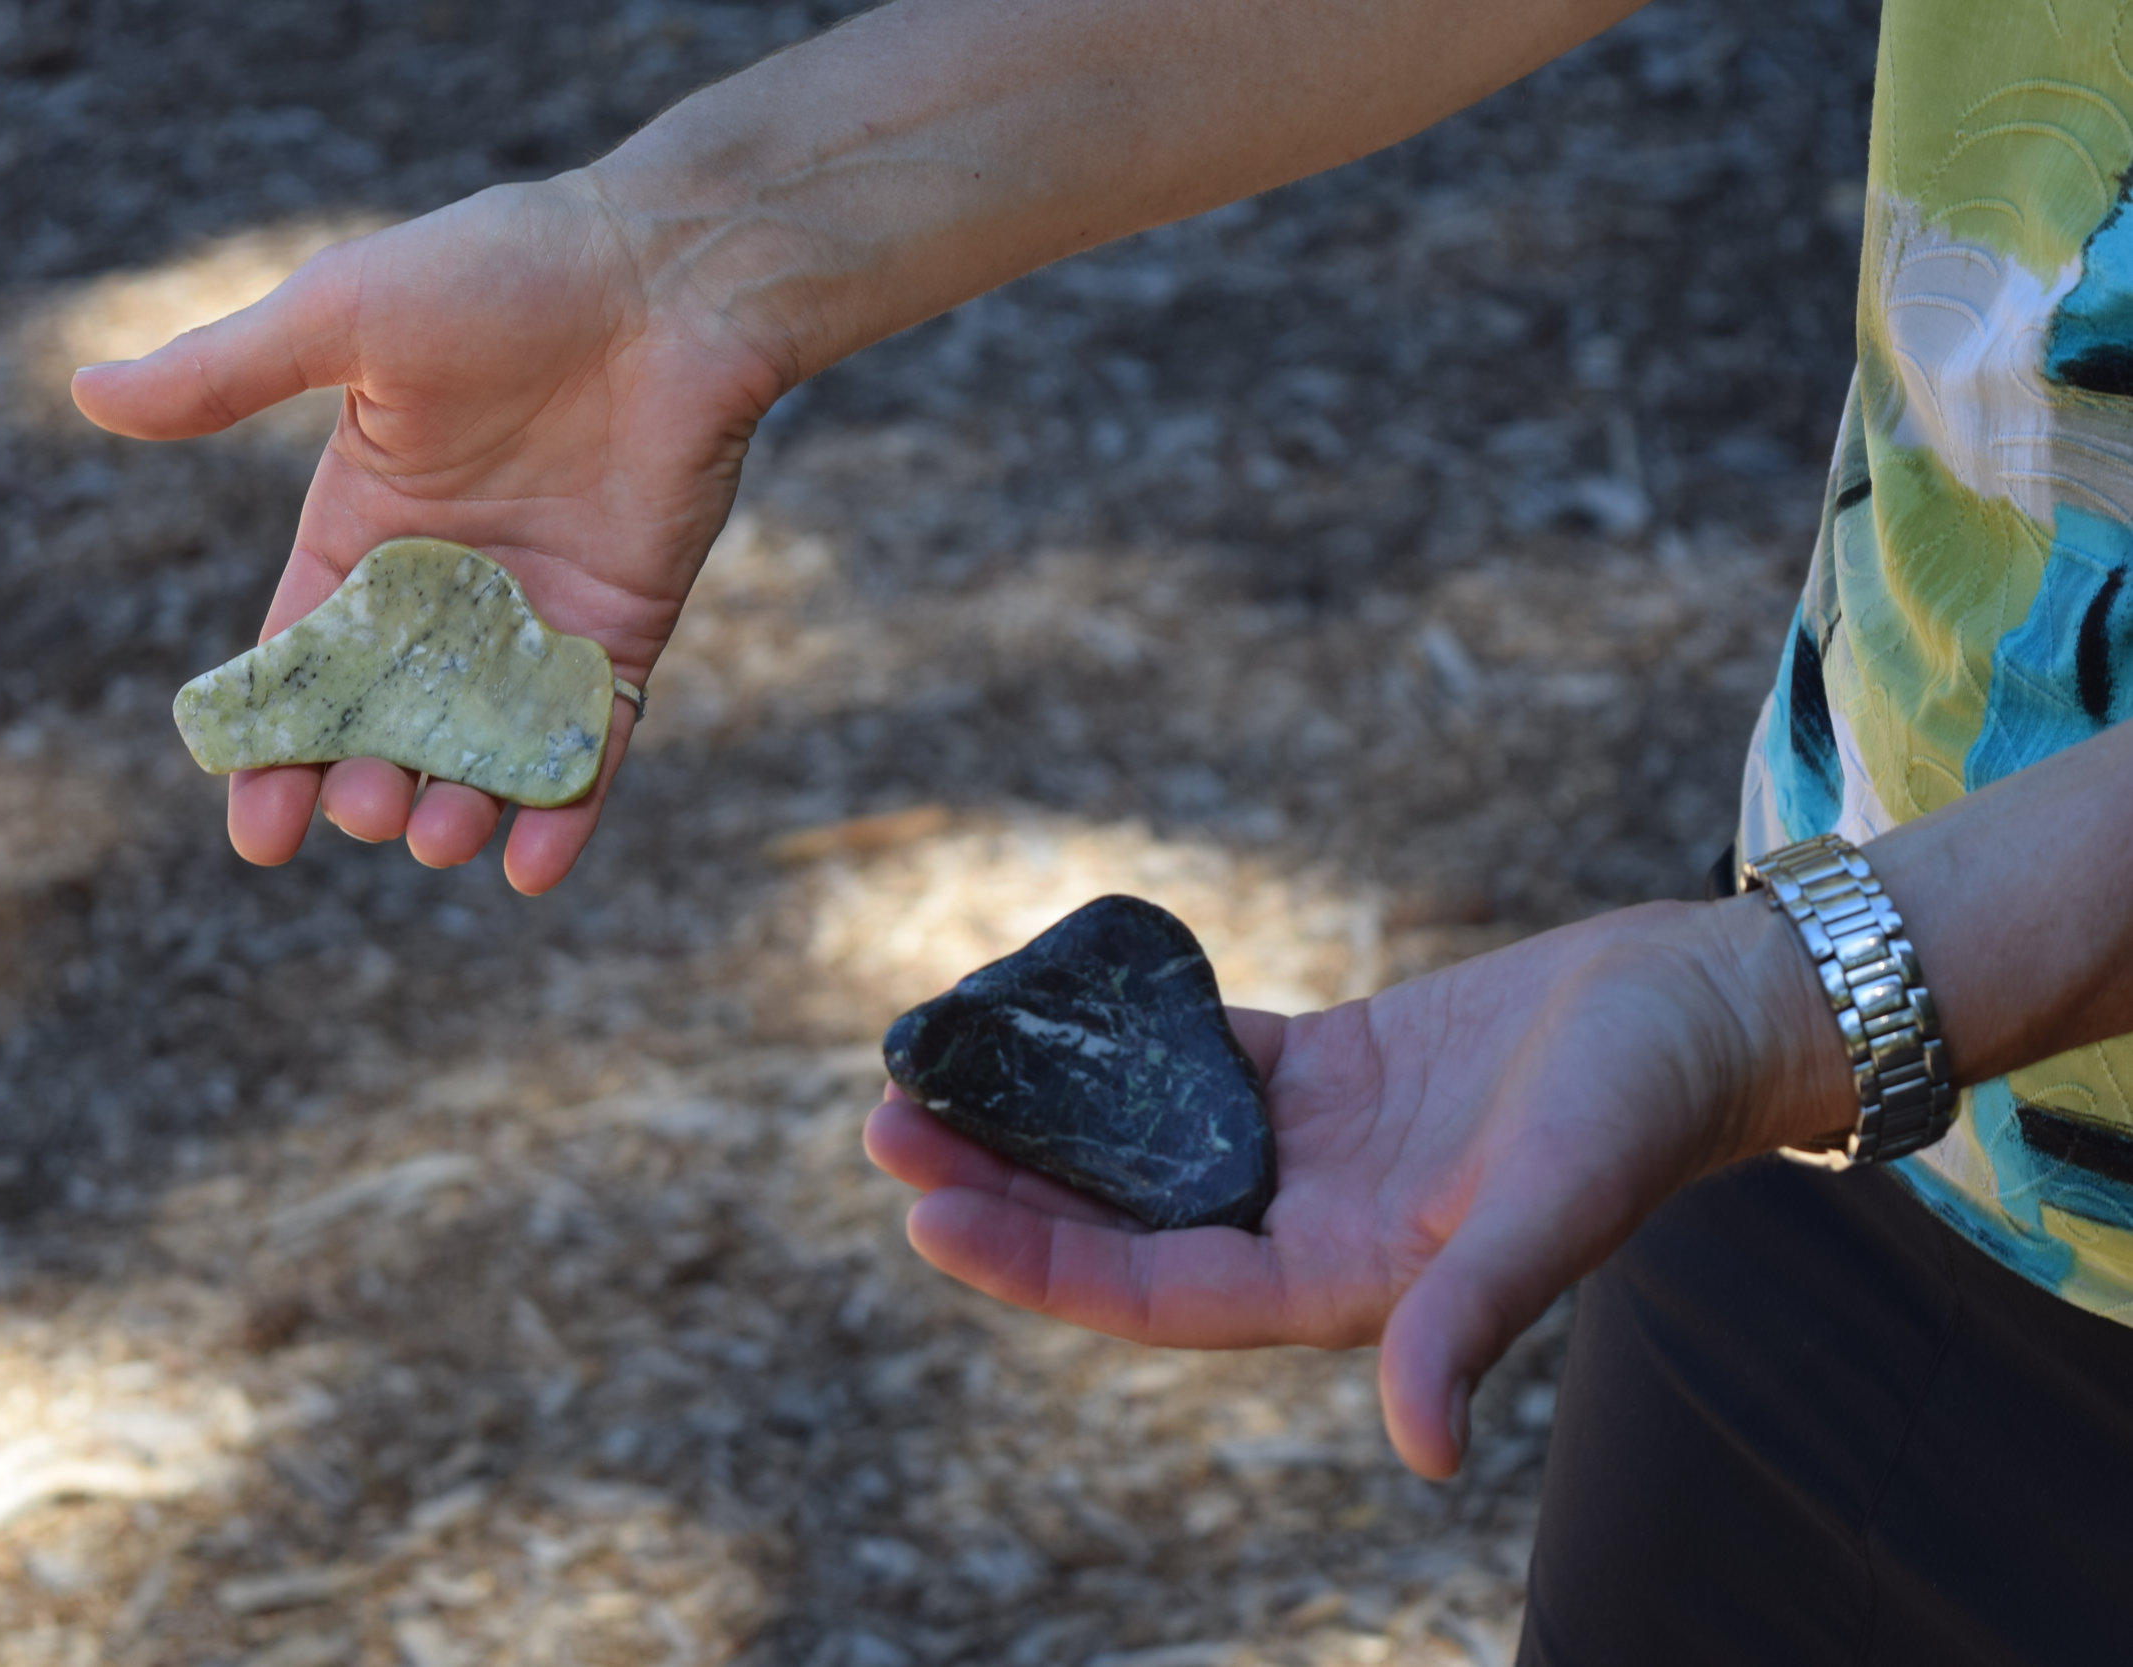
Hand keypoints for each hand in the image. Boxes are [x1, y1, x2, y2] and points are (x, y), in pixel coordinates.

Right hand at [70, 176, 785, 890]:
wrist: (666, 274)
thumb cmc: (500, 274)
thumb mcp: (342, 320)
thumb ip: (225, 374)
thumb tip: (86, 389)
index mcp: (364, 532)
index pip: (302, 665)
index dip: (274, 750)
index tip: (256, 831)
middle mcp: (445, 593)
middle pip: (388, 726)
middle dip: (364, 783)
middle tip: (362, 804)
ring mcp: (537, 620)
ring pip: (484, 750)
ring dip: (457, 808)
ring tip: (437, 831)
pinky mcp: (624, 633)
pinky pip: (592, 742)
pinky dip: (567, 809)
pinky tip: (534, 866)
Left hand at [864, 894, 1850, 1477]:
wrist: (1707, 1009)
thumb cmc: (1643, 1108)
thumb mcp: (1554, 1205)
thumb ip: (1474, 1315)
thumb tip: (1422, 1446)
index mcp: (1346, 1286)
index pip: (1157, 1293)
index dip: (1039, 1262)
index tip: (927, 1210)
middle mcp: (1310, 1228)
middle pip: (1123, 1218)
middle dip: (1006, 1183)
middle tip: (885, 1122)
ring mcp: (1313, 1151)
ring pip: (1144, 1139)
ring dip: (1047, 1111)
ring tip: (932, 1065)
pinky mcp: (1328, 1073)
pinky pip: (1198, 1058)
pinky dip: (1123, 1038)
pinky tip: (1048, 1007)